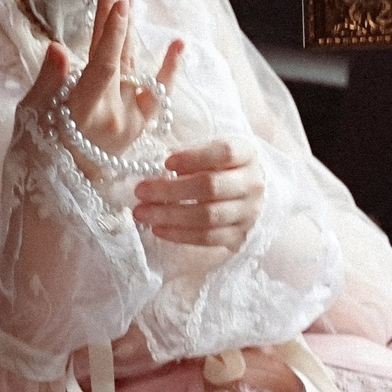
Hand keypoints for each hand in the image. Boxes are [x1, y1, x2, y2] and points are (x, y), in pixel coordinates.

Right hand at [23, 0, 182, 158]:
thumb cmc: (35, 153)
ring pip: (130, 66)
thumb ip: (48, 82)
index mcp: (82, 113)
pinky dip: (167, 70)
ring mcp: (128, 122)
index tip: (119, 1)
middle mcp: (112, 116)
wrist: (59, 196)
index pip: (102, 65)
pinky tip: (178, 44)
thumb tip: (59, 47)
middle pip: (116, 56)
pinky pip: (155, 94)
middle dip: (114, 15)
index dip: (112, 32)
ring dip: (128, 30)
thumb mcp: (31, 117)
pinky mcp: (137, 127)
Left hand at [133, 138, 265, 252]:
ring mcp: (247, 213)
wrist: (250, 196)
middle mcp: (251, 184)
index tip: (166, 162)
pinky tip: (158, 229)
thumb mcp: (213, 153)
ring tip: (142, 213)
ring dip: (170, 215)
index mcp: (246, 155)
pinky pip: (207, 238)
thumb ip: (189, 156)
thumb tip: (156, 166)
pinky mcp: (238, 236)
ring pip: (207, 216)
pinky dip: (180, 235)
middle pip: (211, 187)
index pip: (224, 153)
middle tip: (140, 191)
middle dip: (171, 190)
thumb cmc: (222, 169)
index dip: (194, 157)